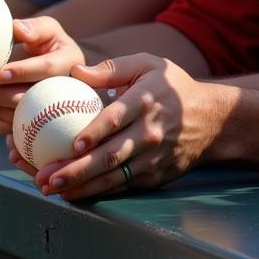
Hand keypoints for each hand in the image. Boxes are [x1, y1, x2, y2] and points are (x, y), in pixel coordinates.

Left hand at [0, 15, 85, 136]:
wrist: (47, 65)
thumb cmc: (44, 42)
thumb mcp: (45, 29)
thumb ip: (34, 28)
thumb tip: (18, 29)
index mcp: (72, 62)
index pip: (49, 68)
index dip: (24, 71)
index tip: (0, 74)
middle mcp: (72, 90)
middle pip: (36, 100)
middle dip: (5, 96)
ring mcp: (60, 114)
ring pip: (28, 121)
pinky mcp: (46, 129)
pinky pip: (25, 135)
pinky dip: (3, 126)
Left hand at [25, 54, 226, 200]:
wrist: (213, 120)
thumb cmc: (172, 87)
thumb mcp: (147, 64)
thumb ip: (112, 68)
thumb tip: (76, 71)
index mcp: (145, 102)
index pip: (116, 119)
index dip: (94, 132)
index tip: (72, 144)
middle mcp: (149, 133)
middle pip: (110, 155)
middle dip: (76, 169)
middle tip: (46, 175)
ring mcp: (153, 158)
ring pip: (113, 176)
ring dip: (81, 185)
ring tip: (51, 189)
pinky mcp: (155, 175)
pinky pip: (123, 185)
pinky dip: (98, 191)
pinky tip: (73, 194)